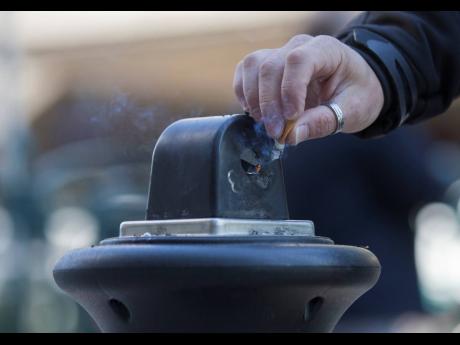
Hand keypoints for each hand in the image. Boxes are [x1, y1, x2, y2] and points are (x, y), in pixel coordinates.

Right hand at [233, 34, 383, 143]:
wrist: (353, 87)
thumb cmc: (357, 95)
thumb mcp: (352, 111)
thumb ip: (323, 122)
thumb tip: (291, 136)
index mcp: (326, 50)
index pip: (299, 61)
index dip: (290, 90)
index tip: (291, 118)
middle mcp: (299, 47)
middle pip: (271, 66)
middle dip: (269, 103)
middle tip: (276, 132)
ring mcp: (280, 53)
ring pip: (253, 66)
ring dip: (254, 99)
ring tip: (266, 124)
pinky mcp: (266, 65)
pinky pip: (245, 72)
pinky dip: (244, 94)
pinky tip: (255, 113)